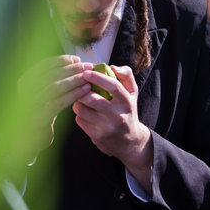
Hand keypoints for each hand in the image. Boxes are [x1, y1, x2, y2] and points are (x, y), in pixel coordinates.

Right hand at [17, 55, 92, 156]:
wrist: (31, 136)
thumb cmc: (43, 109)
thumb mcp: (45, 91)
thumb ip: (55, 78)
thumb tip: (77, 62)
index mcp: (25, 80)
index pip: (44, 65)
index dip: (62, 60)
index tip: (78, 60)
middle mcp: (24, 90)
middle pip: (50, 74)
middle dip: (71, 69)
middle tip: (87, 67)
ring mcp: (30, 104)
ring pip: (54, 87)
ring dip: (73, 80)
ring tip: (88, 79)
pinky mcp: (38, 117)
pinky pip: (57, 103)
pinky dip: (73, 95)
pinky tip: (84, 91)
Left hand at [73, 65, 152, 193]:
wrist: (130, 142)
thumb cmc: (127, 111)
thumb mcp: (132, 93)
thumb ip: (126, 75)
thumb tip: (113, 66)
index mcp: (127, 101)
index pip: (113, 86)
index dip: (97, 78)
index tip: (86, 72)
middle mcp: (118, 115)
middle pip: (93, 99)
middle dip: (82, 91)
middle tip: (78, 87)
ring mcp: (107, 128)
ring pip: (83, 110)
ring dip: (78, 103)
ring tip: (81, 100)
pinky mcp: (98, 137)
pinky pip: (80, 121)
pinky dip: (79, 115)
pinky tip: (84, 113)